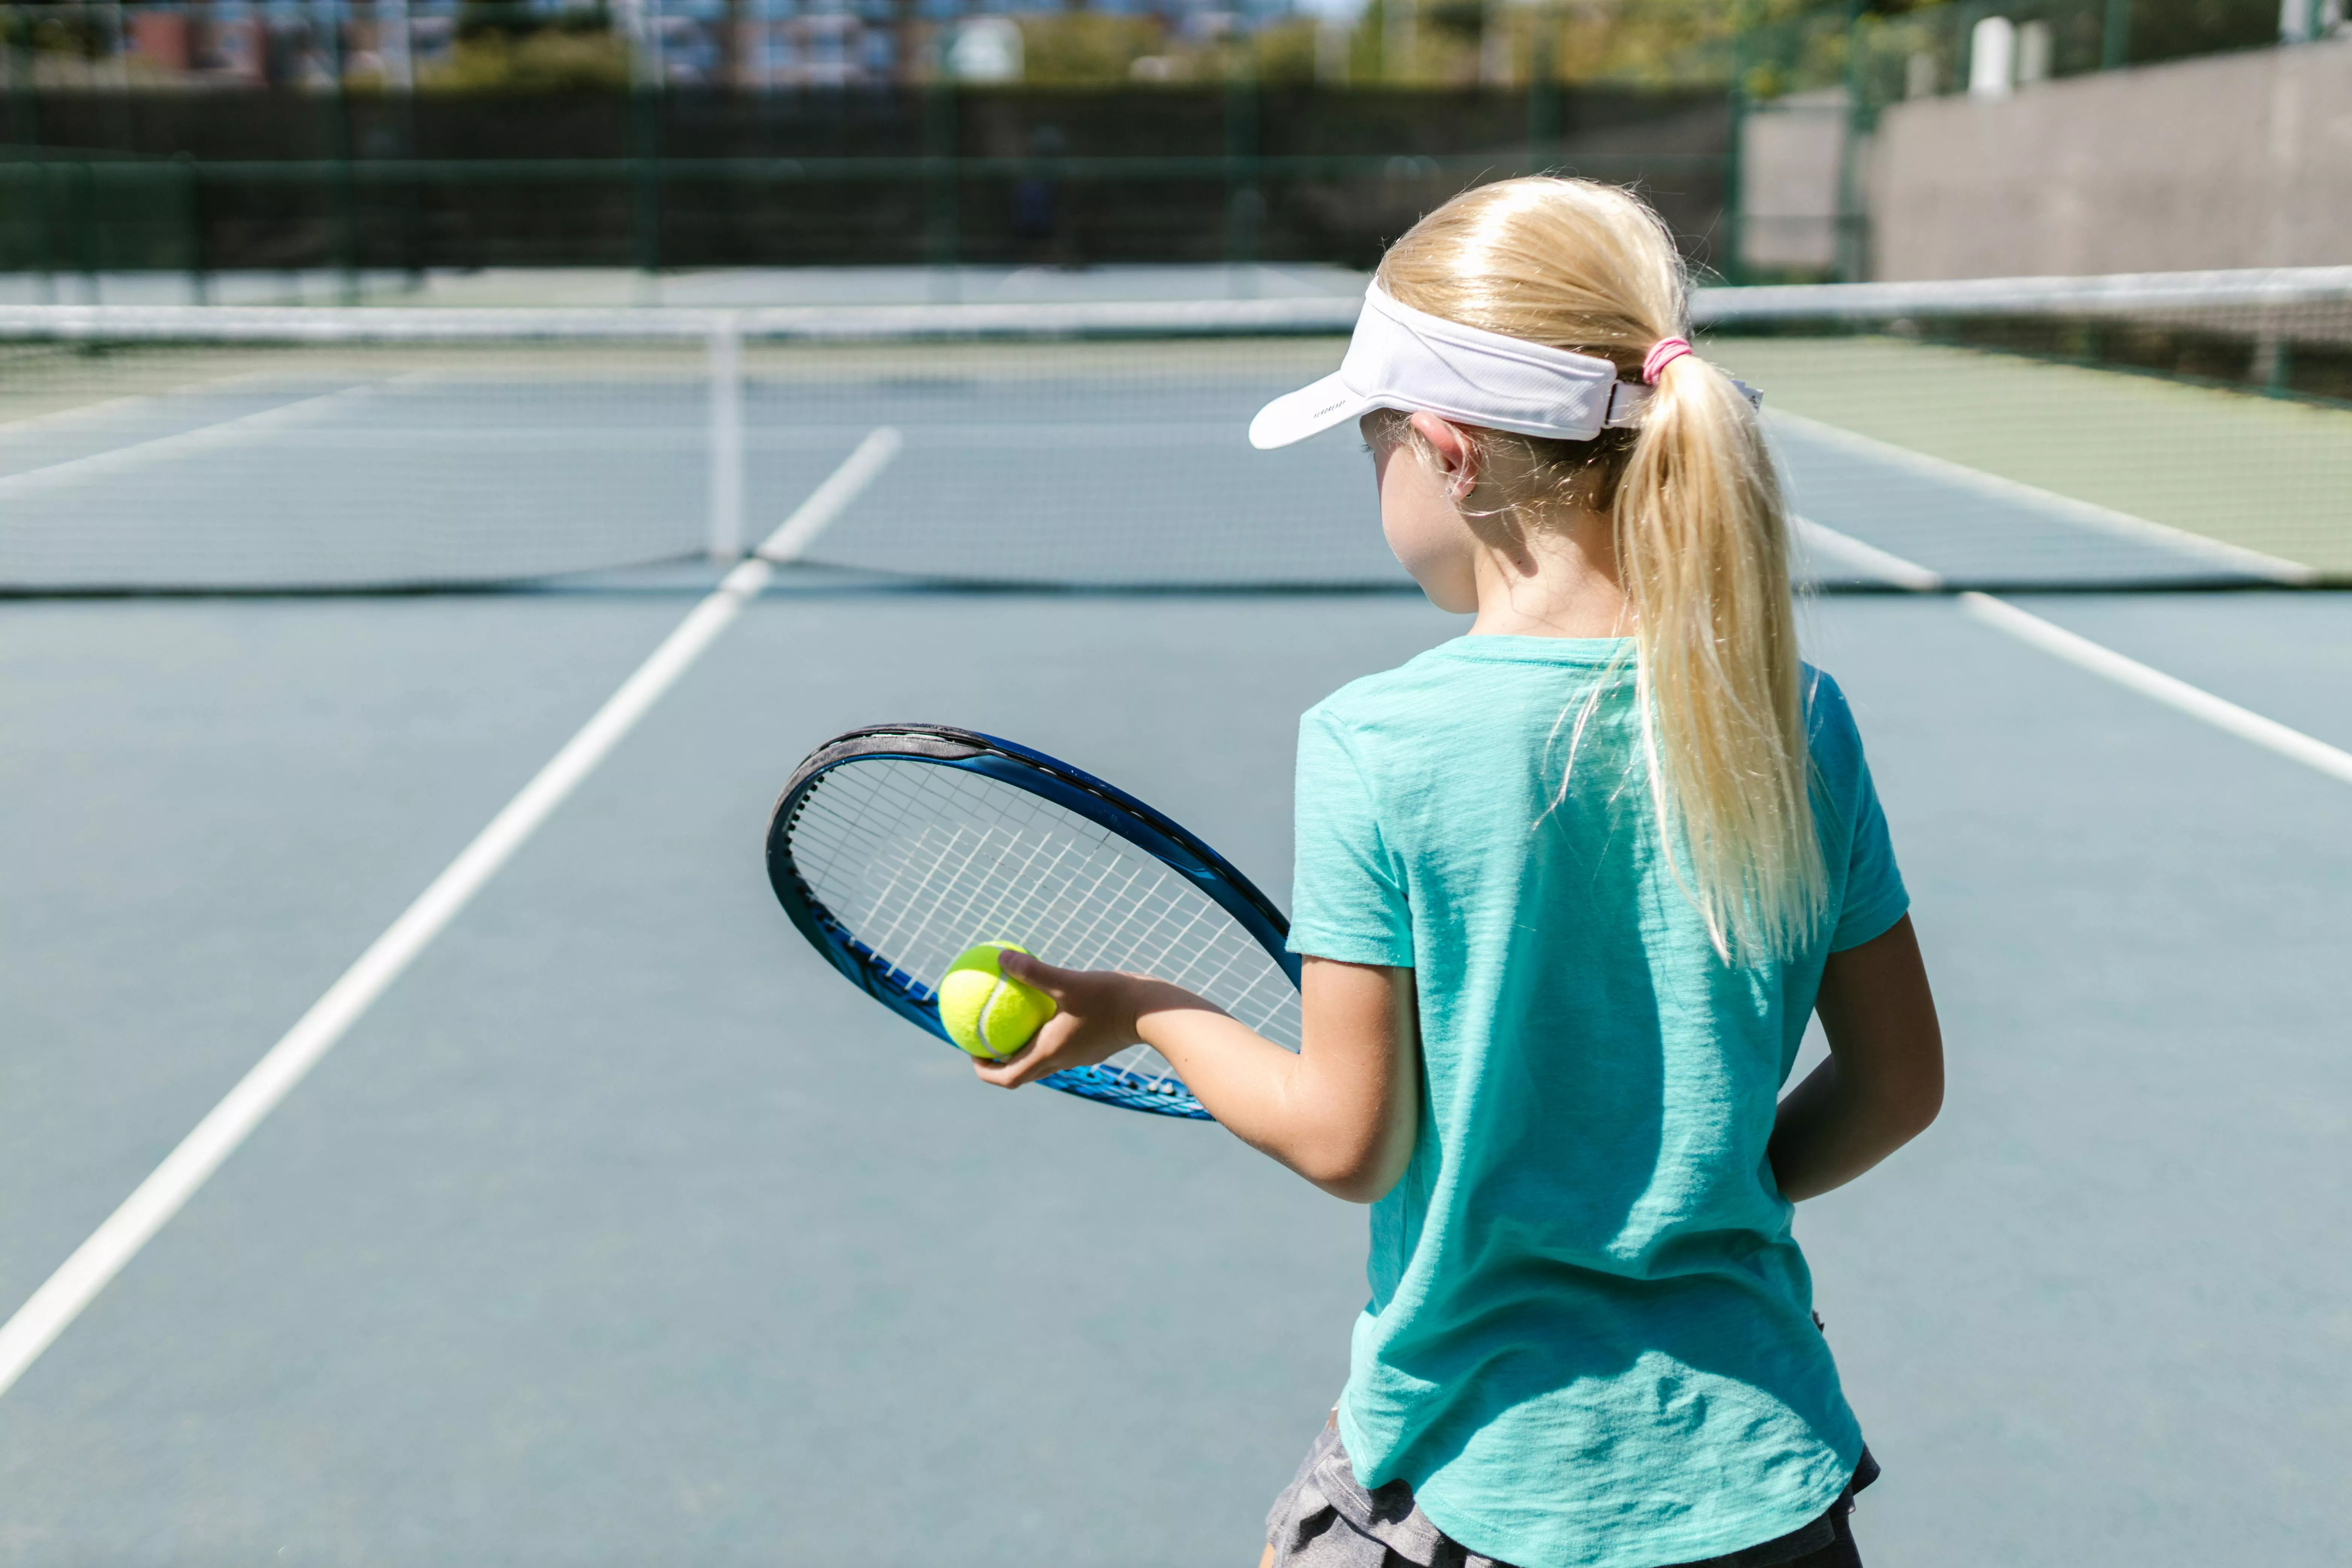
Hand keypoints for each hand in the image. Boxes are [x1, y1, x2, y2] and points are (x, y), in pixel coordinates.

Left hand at [968, 950, 1163, 1090]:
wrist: (1153, 1012)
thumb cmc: (1111, 998)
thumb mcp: (1069, 981)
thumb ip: (1034, 972)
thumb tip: (1001, 958)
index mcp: (1050, 1053)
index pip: (1007, 1078)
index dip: (984, 1071)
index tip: (972, 1052)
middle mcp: (1062, 1060)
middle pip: (1021, 1073)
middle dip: (998, 1062)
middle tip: (984, 1038)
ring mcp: (1078, 1055)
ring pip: (1041, 1060)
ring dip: (1022, 1049)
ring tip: (1010, 1021)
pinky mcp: (1092, 1045)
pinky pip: (1059, 1045)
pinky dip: (1044, 1034)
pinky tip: (1045, 1006)